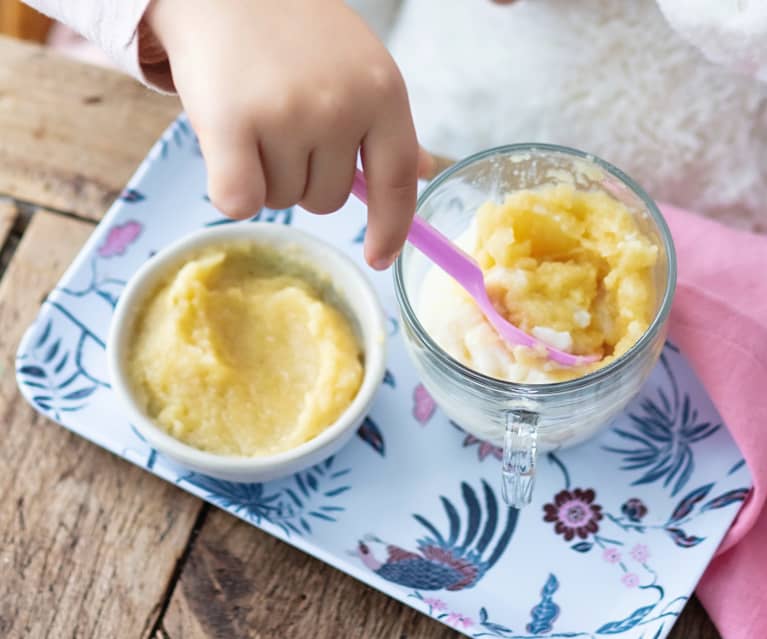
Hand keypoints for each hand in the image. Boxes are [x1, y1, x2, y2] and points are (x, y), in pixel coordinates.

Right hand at [145, 0, 418, 268]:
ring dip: (267, 175)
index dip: (392, 228)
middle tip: (284, 125)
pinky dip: (232, 189)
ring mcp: (288, 114)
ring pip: (282, 200)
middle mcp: (341, 106)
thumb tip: (423, 171)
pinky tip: (227, 148)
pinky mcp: (232, 124)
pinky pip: (241, 202)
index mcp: (383, 92)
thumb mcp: (360, 68)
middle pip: (328, 201)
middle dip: (306, 178)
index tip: (379, 257)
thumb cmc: (295, 34)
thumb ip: (388, 126)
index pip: (398, 181)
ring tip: (255, 119)